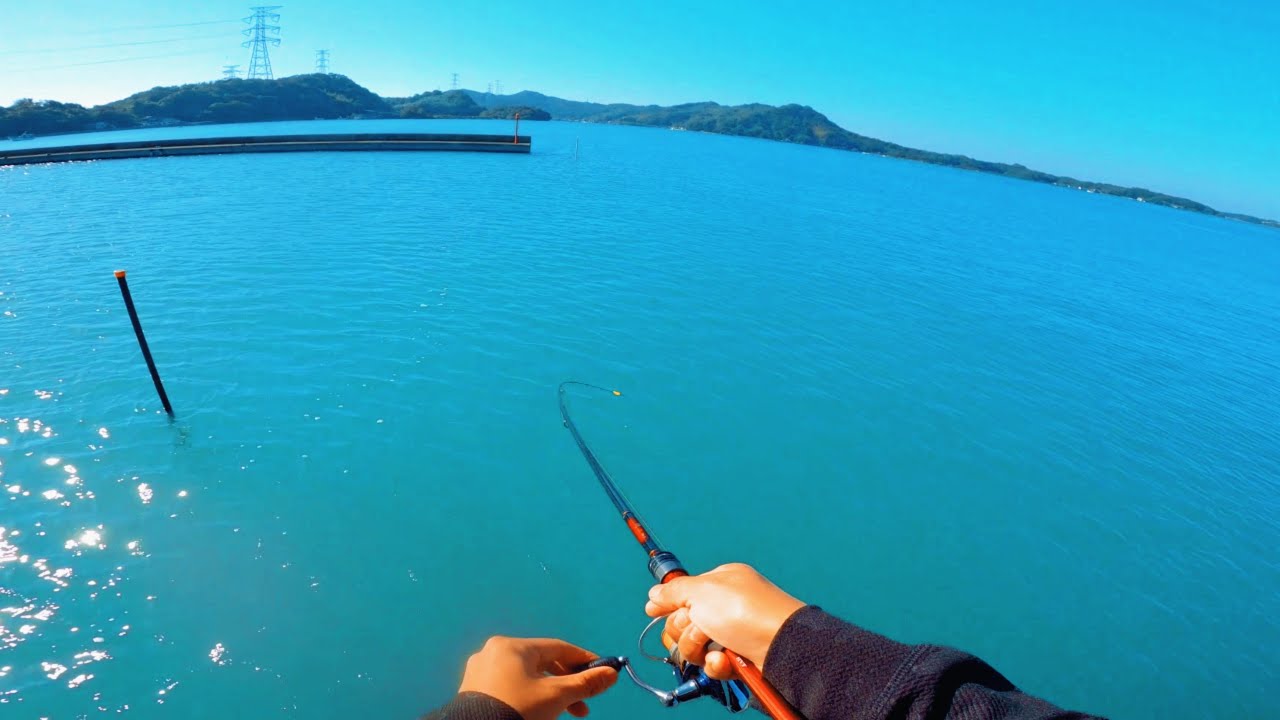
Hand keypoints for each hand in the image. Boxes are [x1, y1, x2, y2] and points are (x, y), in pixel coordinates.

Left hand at [458, 636, 618, 719]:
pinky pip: (511, 688)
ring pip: (527, 678)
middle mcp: (494, 652)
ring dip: (550, 695)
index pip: (558, 648)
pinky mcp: (474, 691)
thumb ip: (585, 683)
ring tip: (563, 714)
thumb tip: (613, 673)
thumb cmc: (519, 710)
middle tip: (583, 707)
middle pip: (542, 664)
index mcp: (512, 646)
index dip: (583, 661)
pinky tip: (539, 714)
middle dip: (567, 686)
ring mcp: (481, 672)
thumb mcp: (556, 696)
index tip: (602, 674)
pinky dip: (530, 698)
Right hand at [645, 563, 804, 679]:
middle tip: (698, 625)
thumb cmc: (743, 609)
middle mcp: (724, 608)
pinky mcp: (736, 659)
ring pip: (693, 646)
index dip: (669, 604)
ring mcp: (731, 634)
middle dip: (683, 627)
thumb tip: (653, 595)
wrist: (779, 645)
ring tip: (713, 643)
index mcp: (719, 584)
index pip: (683, 593)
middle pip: (682, 621)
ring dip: (697, 647)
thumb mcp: (701, 590)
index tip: (654, 610)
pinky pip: (712, 665)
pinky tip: (725, 659)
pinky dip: (715, 663)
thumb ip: (673, 592)